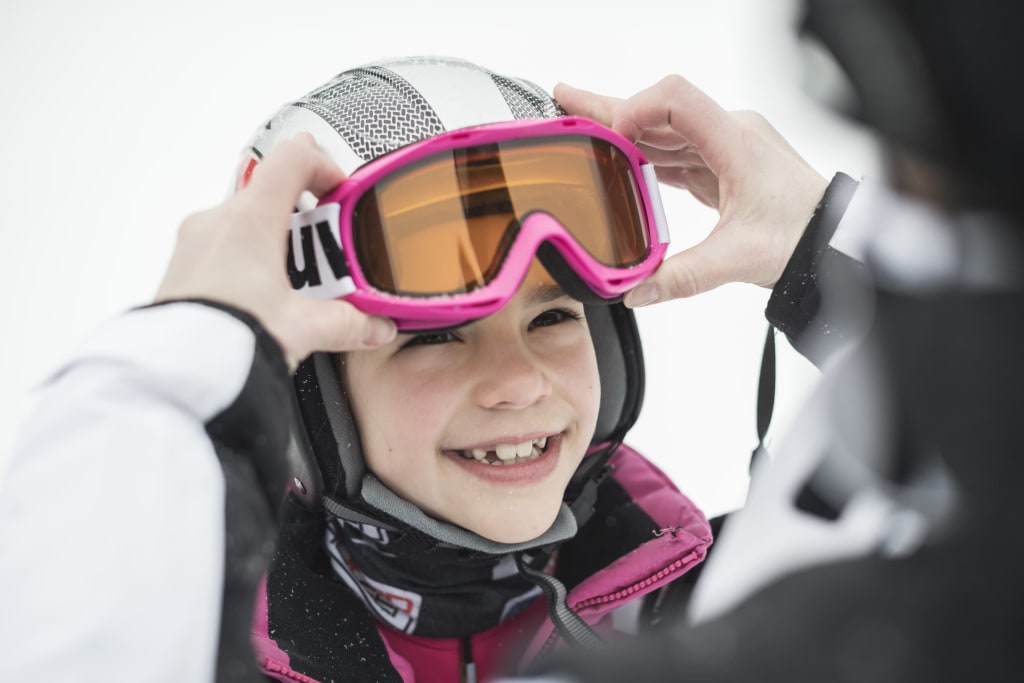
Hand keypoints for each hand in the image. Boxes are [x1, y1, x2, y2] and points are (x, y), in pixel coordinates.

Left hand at [155, 134, 396, 369]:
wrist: (174, 376)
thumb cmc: (225, 339)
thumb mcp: (303, 329)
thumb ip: (347, 323)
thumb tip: (373, 326)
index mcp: (250, 220)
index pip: (291, 158)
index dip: (322, 164)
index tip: (339, 189)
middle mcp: (216, 223)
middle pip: (271, 195)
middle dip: (306, 218)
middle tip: (329, 251)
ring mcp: (194, 245)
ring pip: (245, 223)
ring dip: (278, 243)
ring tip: (300, 285)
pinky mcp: (182, 271)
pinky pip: (223, 249)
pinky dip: (250, 263)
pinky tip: (265, 301)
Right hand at [555, 76, 827, 303]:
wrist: (837, 244)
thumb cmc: (805, 238)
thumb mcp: (738, 260)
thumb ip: (682, 276)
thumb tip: (636, 290)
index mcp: (736, 142)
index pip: (674, 99)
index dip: (633, 109)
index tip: (606, 137)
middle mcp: (730, 135)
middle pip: (659, 110)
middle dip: (609, 109)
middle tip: (564, 102)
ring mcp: (727, 149)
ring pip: (664, 131)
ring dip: (624, 133)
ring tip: (582, 132)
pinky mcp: (724, 167)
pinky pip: (676, 153)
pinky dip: (645, 157)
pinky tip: (620, 161)